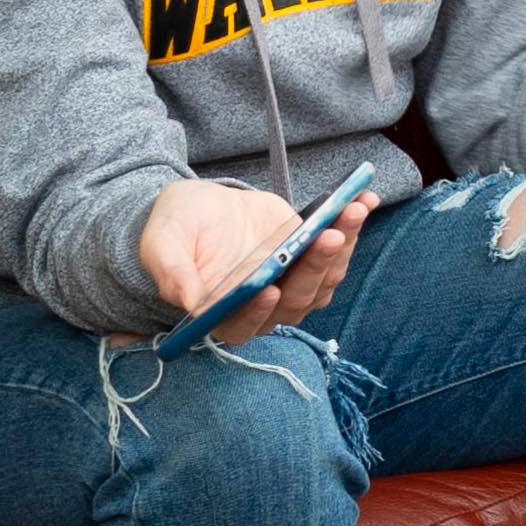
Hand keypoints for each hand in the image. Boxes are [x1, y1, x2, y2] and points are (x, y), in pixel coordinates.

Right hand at [140, 178, 371, 342]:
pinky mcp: (310, 260)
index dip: (257, 311)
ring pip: (323, 279)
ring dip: (341, 247)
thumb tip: (189, 302)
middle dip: (314, 268)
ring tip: (352, 210)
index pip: (242, 325)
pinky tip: (363, 200)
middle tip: (327, 235)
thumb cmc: (177, 229)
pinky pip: (337, 253)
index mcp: (221, 312)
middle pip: (294, 301)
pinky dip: (352, 228)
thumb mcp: (162, 243)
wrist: (202, 208)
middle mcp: (261, 307)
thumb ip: (173, 273)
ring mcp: (291, 285)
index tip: (269, 288)